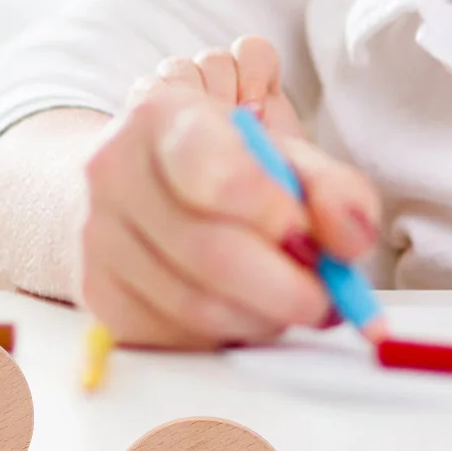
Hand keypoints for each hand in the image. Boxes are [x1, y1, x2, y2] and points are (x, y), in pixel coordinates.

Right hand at [79, 35, 382, 349]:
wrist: (136, 184)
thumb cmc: (220, 164)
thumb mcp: (279, 153)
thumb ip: (331, 187)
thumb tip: (353, 239)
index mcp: (162, 116)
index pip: (217, 175)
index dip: (274, 217)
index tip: (311, 238)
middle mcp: (114, 172)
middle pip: (210, 252)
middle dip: (285, 287)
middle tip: (326, 298)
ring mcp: (98, 237)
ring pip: (196, 304)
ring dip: (263, 317)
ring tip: (293, 301)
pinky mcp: (100, 295)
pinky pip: (176, 334)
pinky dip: (229, 333)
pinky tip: (248, 310)